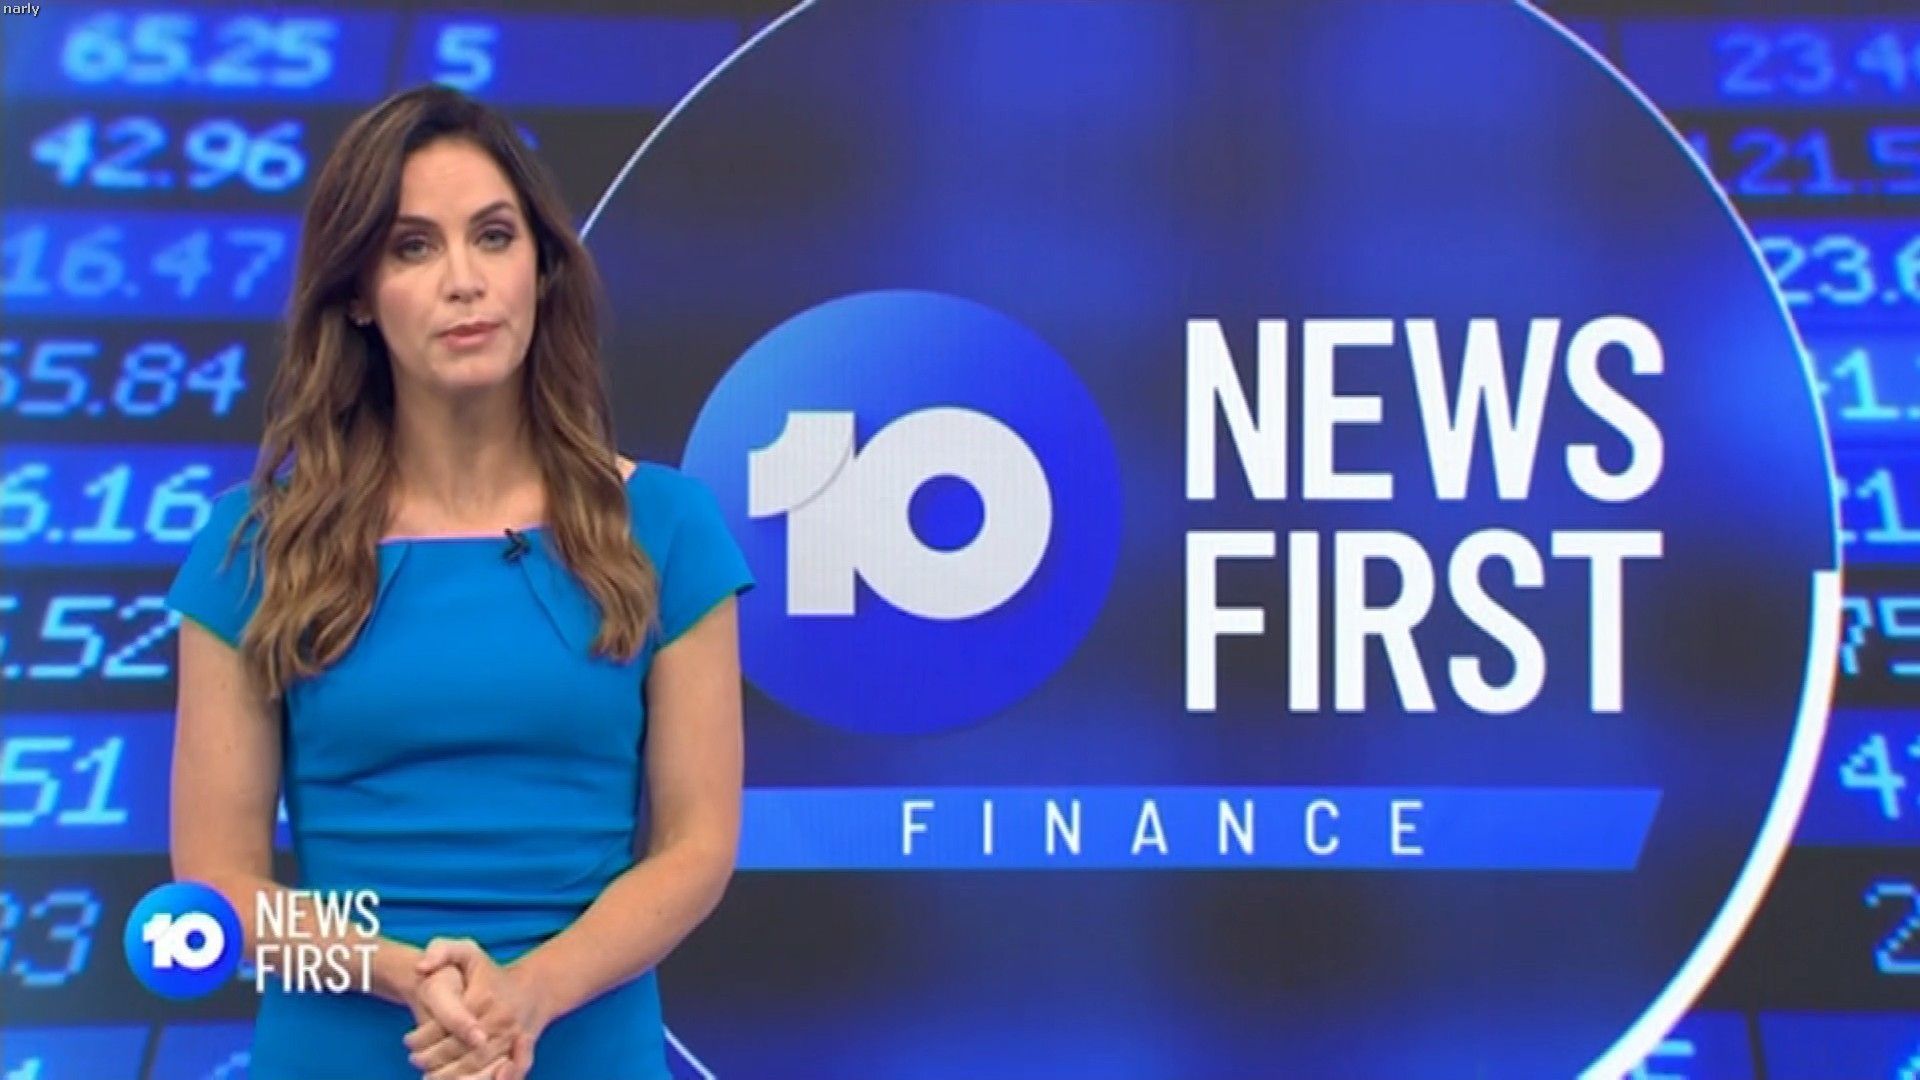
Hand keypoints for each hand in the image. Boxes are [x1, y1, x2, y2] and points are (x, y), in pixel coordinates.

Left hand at [406, 938, 546, 1079]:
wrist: (534, 987)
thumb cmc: (489, 972)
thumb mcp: (466, 951)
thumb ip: (440, 950)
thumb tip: (421, 968)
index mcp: (485, 996)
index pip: (452, 1022)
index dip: (426, 1035)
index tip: (408, 1040)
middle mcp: (501, 1017)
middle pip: (463, 1047)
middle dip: (434, 1059)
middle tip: (414, 1060)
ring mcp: (513, 1036)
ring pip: (478, 1063)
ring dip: (452, 1076)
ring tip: (429, 1077)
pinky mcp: (522, 1050)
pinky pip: (504, 1070)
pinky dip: (486, 1079)